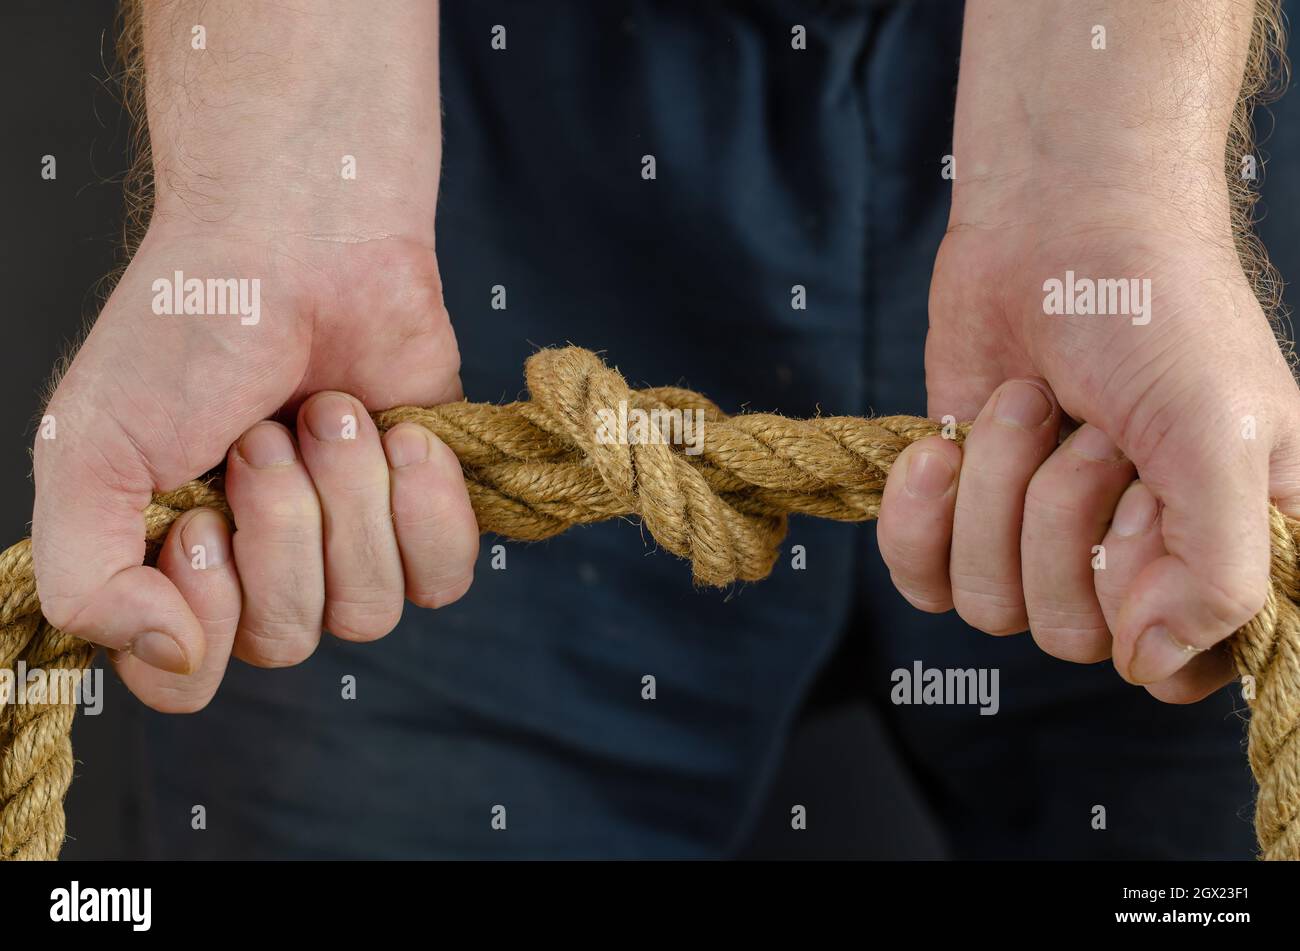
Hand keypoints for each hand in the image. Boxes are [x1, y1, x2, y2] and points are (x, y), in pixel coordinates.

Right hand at [32, 224, 477, 711]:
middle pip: (288, 639)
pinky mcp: (425, 509)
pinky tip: (401, 436)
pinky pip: (444, 579)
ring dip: (347, 498)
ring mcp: (350, 540)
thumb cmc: (187, 330)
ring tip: (325, 413)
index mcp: (174, 565)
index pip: (188, 677)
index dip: (203, 610)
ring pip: (367, 610)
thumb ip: (86, 579)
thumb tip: (172, 655)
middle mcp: (263, 566)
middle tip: (265, 432)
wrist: (301, 241)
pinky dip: (426, 509)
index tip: (198, 511)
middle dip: (281, 523)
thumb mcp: (88, 452)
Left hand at [879, 192, 1299, 702]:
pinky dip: (920, 518)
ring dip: (994, 493)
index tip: (1146, 505)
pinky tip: (938, 447)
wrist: (1052, 220)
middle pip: (1070, 634)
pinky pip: (922, 578)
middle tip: (1089, 425)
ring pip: (990, 605)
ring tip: (1026, 402)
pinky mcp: (962, 504)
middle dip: (1060, 516)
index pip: (1182, 669)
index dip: (1146, 599)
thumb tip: (1150, 669)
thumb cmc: (1154, 309)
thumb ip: (1217, 570)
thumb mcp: (1220, 435)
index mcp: (1220, 546)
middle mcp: (1130, 552)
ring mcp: (1039, 531)